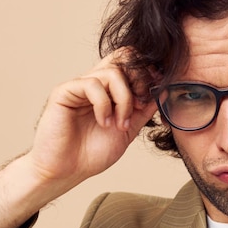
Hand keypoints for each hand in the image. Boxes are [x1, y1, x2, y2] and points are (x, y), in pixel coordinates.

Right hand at [0, 50, 157, 227]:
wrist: (67, 171)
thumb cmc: (91, 153)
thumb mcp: (128, 129)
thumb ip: (144, 110)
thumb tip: (163, 91)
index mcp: (110, 89)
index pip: (131, 61)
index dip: (148, 74)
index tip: (153, 97)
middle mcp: (96, 83)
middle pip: (124, 56)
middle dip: (140, 80)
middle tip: (141, 106)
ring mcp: (80, 86)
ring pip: (113, 72)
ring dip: (124, 100)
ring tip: (120, 124)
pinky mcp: (64, 92)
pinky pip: (92, 85)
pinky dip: (104, 105)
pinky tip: (104, 123)